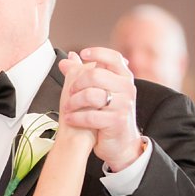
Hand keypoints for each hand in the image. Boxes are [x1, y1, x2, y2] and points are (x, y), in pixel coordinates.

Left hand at [60, 46, 141, 169]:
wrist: (121, 142)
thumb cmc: (107, 113)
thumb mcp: (99, 91)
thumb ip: (83, 73)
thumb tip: (67, 59)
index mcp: (124, 78)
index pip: (114, 58)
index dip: (98, 53)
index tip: (83, 53)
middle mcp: (127, 88)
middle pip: (95, 75)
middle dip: (76, 84)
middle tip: (69, 93)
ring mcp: (123, 105)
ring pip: (91, 95)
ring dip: (73, 102)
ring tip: (68, 108)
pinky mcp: (117, 121)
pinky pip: (90, 115)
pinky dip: (76, 117)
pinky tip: (70, 119)